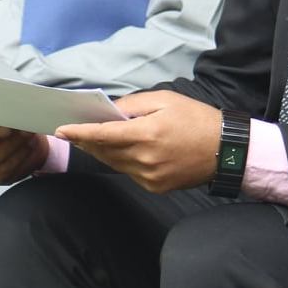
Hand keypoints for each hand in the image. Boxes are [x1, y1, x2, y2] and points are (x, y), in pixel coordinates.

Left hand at [54, 90, 221, 192]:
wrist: (226, 150)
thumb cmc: (197, 119)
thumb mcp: (165, 100)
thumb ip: (133, 106)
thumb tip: (109, 113)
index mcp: (147, 135)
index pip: (103, 135)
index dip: (79, 133)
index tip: (61, 130)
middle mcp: (146, 159)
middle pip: (105, 151)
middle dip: (87, 141)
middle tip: (73, 131)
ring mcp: (151, 177)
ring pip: (114, 164)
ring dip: (101, 152)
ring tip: (91, 139)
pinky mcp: (156, 187)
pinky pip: (129, 173)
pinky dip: (121, 161)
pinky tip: (121, 150)